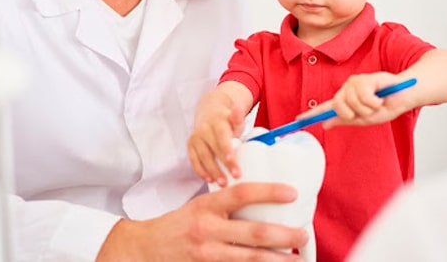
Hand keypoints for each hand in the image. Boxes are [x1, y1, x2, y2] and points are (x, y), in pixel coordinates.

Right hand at [95, 182, 307, 261]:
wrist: (144, 248)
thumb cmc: (176, 225)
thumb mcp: (198, 206)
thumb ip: (225, 205)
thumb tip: (260, 201)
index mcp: (207, 206)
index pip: (241, 193)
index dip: (268, 192)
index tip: (292, 193)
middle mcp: (207, 229)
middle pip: (253, 232)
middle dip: (283, 235)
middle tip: (303, 234)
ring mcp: (206, 254)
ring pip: (249, 258)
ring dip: (277, 259)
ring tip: (296, 258)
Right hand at [188, 88, 246, 185]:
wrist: (209, 114)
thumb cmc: (226, 121)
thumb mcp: (234, 118)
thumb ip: (237, 117)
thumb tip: (238, 109)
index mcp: (217, 122)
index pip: (221, 136)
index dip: (226, 149)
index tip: (232, 161)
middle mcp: (204, 129)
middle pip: (213, 149)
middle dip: (224, 164)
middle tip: (235, 176)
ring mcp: (196, 137)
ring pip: (203, 156)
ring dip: (212, 171)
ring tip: (223, 183)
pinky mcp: (190, 145)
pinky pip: (194, 160)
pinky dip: (201, 171)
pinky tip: (209, 179)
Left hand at [299, 72, 410, 128]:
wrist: (405, 96)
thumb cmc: (387, 106)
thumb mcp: (364, 118)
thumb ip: (345, 120)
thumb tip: (325, 124)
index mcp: (346, 101)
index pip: (325, 108)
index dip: (312, 114)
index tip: (298, 119)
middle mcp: (347, 90)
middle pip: (338, 107)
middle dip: (354, 114)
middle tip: (369, 110)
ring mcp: (354, 82)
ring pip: (351, 103)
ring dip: (368, 108)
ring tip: (377, 103)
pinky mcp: (365, 77)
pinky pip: (363, 96)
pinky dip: (374, 101)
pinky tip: (380, 96)